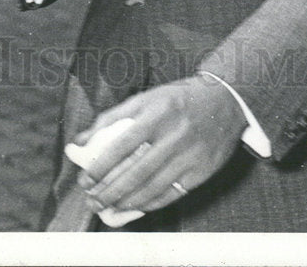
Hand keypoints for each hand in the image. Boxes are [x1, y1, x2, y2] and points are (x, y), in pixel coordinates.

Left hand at [73, 75, 247, 214]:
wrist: (226, 99)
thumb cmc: (179, 99)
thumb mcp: (147, 98)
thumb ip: (113, 117)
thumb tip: (80, 140)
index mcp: (157, 113)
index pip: (121, 145)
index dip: (100, 166)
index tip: (85, 180)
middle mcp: (174, 134)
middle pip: (136, 171)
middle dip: (110, 191)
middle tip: (93, 201)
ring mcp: (190, 154)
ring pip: (153, 186)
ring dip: (127, 202)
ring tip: (109, 208)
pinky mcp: (202, 170)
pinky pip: (173, 193)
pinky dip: (151, 204)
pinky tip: (136, 207)